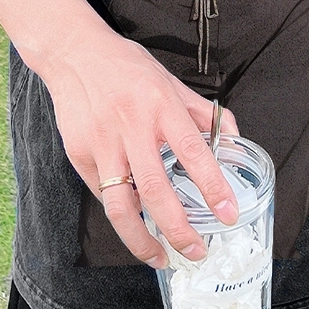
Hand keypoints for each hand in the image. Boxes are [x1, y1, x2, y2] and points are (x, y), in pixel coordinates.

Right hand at [43, 30, 239, 267]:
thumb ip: (202, 112)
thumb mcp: (169, 80)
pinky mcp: (79, 153)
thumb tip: (235, 139)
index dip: (212, 186)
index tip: (228, 214)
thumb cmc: (126, 66)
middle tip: (196, 251)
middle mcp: (130, 124)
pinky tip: (134, 221)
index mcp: (160, 103)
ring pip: (120, 204)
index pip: (191, 151)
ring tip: (160, 256)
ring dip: (142, 240)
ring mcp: (101, 142)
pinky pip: (102, 194)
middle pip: (154, 188)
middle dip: (178, 229)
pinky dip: (121, 213)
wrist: (74, 52)